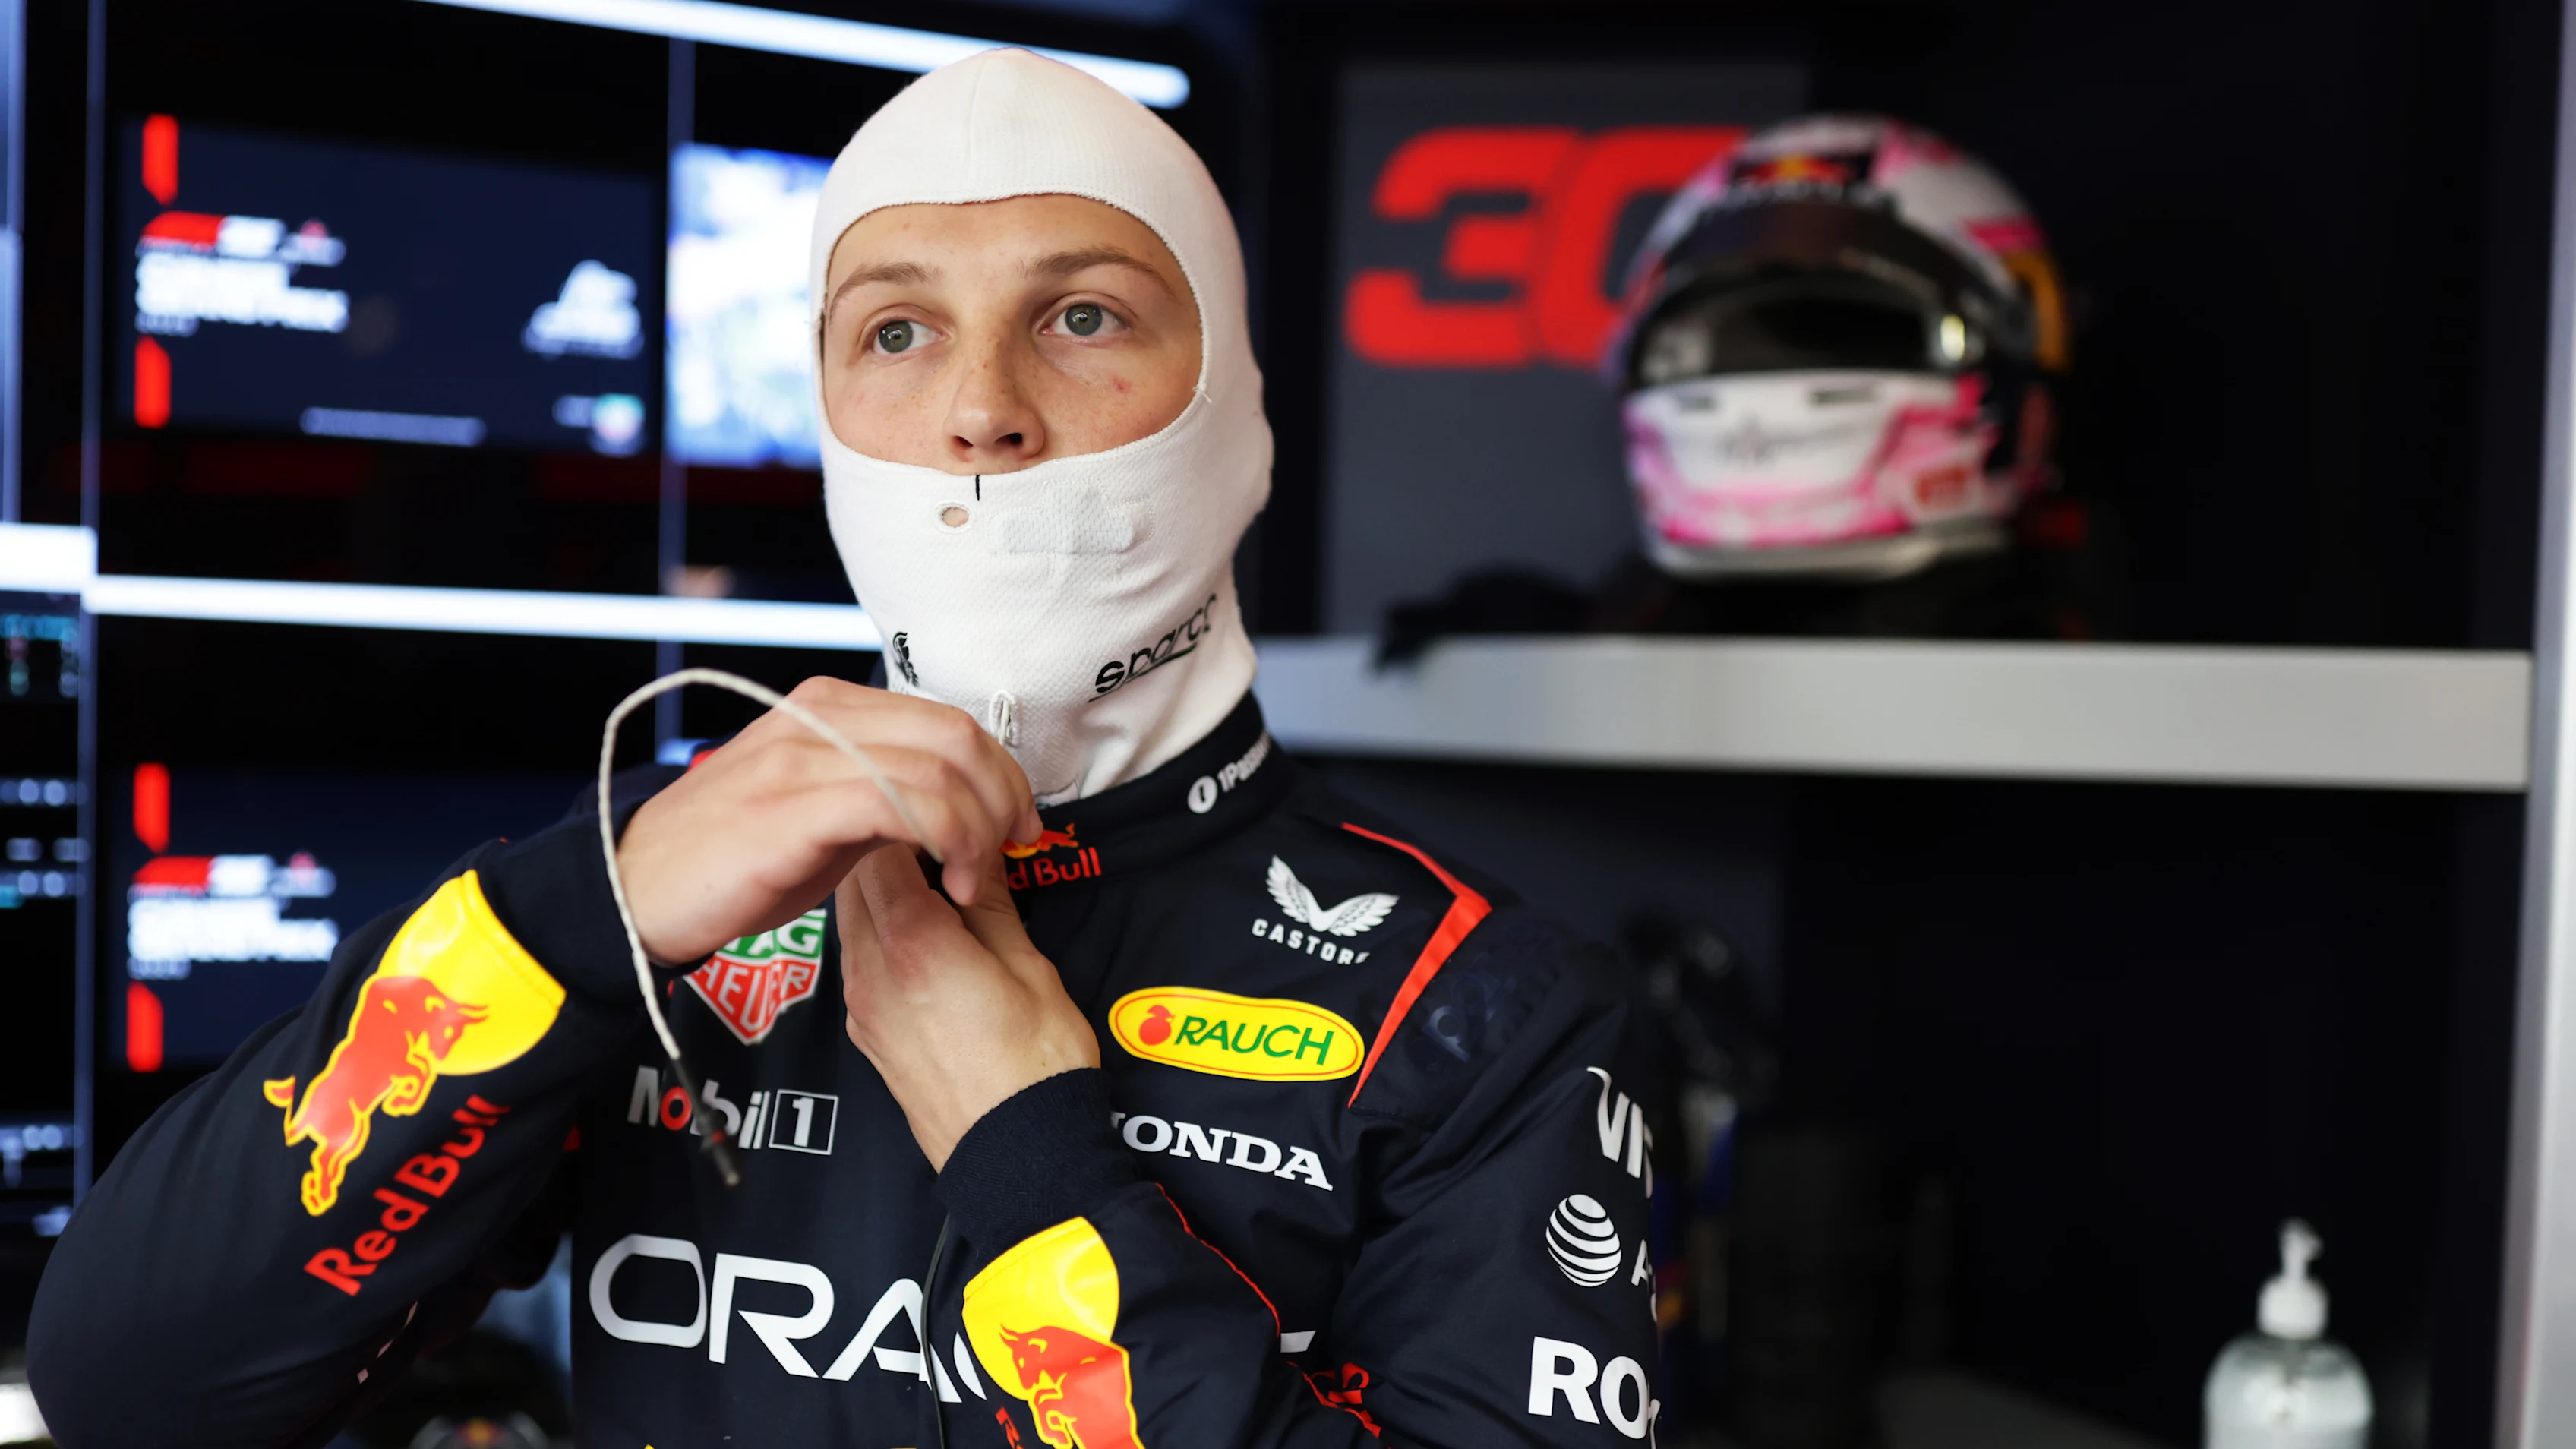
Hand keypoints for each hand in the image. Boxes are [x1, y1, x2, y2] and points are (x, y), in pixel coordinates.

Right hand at [616, 677, 1042, 964]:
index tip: (1018, 825)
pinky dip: (946, 839)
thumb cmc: (729, 862)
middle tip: (1015, 849)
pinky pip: (903, 802)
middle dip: (1005, 796)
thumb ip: (880, 795)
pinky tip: (947, 880)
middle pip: (955, 735)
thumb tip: (948, 806)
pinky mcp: (796, 804)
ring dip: (979, 828)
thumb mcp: (820, 815)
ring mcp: (806, 755)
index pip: (946, 721)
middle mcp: (821, 716)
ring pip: (939, 766)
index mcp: (829, 707)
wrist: (634, 891)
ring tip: (974, 879)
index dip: (1000, 772)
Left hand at [837, 845, 1099, 1169]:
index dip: (916, 820)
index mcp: (913, 940)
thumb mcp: (1029, 966)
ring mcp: (860, 1003)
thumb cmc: (1036, 1065)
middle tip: (943, 843)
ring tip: (937, 888)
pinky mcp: (865, 1032)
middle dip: (891, 847)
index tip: (953, 821)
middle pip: (854, 877)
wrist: (1016, 1157)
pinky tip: (926, 938)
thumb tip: (977, 854)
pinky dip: (880, 933)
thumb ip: (991, 902)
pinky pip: (857, 959)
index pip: (882, 843)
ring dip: (882, 891)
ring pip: (849, 917)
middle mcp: (869, 969)